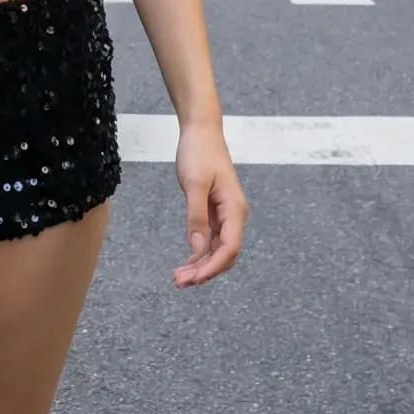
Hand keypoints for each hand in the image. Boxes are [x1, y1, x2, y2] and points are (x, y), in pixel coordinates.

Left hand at [173, 121, 248, 287]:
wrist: (200, 131)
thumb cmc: (199, 153)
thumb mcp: (194, 184)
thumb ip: (197, 216)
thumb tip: (198, 248)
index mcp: (235, 209)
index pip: (230, 248)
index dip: (213, 267)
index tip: (193, 279)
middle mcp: (235, 215)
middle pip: (225, 254)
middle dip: (205, 271)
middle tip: (180, 283)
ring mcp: (226, 215)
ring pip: (217, 250)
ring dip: (200, 265)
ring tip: (179, 278)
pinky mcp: (215, 212)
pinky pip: (211, 240)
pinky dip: (199, 253)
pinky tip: (186, 264)